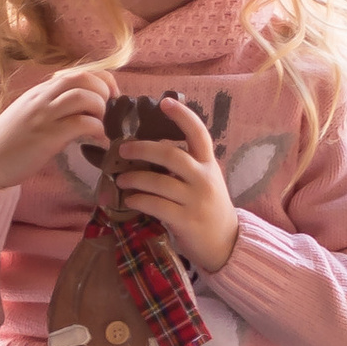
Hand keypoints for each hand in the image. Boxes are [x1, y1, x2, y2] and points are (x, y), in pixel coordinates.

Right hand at [0, 62, 116, 192]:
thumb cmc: (8, 142)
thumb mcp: (29, 114)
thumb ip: (51, 106)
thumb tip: (81, 108)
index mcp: (41, 91)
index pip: (79, 73)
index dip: (102, 81)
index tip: (111, 96)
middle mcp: (43, 98)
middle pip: (84, 78)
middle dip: (105, 91)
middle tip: (111, 112)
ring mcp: (44, 115)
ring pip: (84, 97)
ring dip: (101, 109)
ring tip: (103, 126)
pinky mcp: (46, 136)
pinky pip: (80, 124)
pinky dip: (97, 130)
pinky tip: (100, 141)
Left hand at [110, 96, 238, 273]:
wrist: (226, 244)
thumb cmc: (209, 208)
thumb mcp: (204, 182)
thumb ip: (185, 167)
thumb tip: (148, 152)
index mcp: (209, 164)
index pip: (199, 133)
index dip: (182, 115)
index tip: (164, 102)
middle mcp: (204, 178)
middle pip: (170, 154)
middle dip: (142, 148)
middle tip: (123, 148)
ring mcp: (196, 200)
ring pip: (158, 181)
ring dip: (133, 178)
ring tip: (120, 178)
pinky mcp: (185, 220)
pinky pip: (155, 205)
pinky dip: (138, 200)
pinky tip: (129, 199)